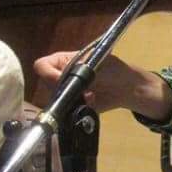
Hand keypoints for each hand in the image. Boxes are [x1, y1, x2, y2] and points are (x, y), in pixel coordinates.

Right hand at [34, 51, 171, 119]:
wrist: (130, 89)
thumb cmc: (115, 71)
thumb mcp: (95, 65)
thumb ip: (76, 70)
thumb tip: (57, 79)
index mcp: (65, 60)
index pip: (42, 65)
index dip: (47, 73)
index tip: (60, 80)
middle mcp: (62, 75)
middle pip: (46, 83)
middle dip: (61, 88)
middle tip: (80, 88)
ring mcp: (67, 92)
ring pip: (54, 98)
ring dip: (70, 99)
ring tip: (88, 96)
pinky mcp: (74, 106)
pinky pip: (65, 111)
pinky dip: (76, 109)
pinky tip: (90, 103)